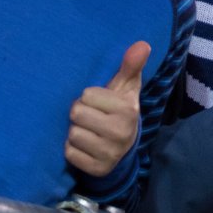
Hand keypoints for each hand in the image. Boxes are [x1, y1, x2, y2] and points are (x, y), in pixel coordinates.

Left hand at [65, 41, 149, 176]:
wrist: (123, 147)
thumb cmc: (118, 109)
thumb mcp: (126, 87)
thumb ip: (130, 65)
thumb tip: (142, 44)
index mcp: (127, 110)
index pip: (86, 94)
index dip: (89, 97)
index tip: (98, 103)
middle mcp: (121, 132)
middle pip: (76, 113)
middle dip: (80, 113)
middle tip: (91, 117)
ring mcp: (110, 153)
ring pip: (72, 135)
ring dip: (76, 132)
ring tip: (89, 131)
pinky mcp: (97, 169)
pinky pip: (70, 154)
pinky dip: (73, 150)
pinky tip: (85, 147)